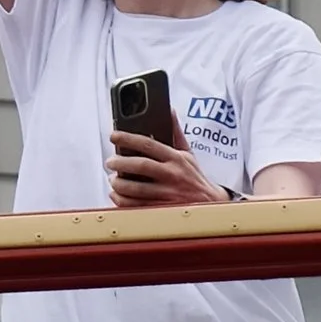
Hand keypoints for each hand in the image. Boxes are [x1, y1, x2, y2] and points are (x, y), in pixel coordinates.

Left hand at [108, 129, 226, 210]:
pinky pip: (136, 206)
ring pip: (136, 189)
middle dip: (120, 163)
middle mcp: (172, 175)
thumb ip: (176, 133)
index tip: (114, 136)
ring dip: (119, 183)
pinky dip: (122, 200)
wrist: (209, 203)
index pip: (149, 145)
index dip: (128, 138)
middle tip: (110, 161)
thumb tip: (169, 111)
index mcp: (176, 159)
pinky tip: (116, 195)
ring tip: (112, 180)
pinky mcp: (162, 210)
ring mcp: (167, 194)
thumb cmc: (194, 177)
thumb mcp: (188, 153)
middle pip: (140, 166)